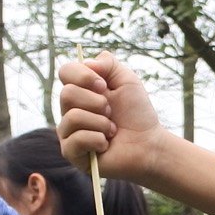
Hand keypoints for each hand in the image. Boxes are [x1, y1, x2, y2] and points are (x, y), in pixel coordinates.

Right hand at [55, 52, 169, 184]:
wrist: (148, 144)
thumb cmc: (137, 114)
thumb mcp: (127, 80)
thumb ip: (108, 63)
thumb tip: (86, 62)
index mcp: (80, 90)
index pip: (65, 72)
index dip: (84, 76)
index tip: (104, 86)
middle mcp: (69, 109)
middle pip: (67, 94)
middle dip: (97, 103)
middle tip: (111, 112)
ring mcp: (68, 131)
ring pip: (73, 117)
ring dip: (101, 123)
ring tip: (112, 130)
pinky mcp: (71, 152)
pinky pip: (77, 139)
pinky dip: (98, 140)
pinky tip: (106, 144)